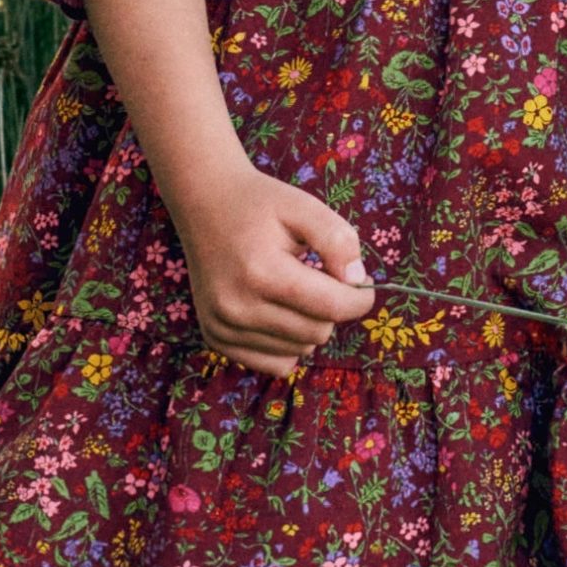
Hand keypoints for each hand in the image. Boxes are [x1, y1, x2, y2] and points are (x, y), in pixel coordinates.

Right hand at [170, 163, 376, 379]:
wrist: (204, 202)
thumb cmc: (259, 203)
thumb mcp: (305, 206)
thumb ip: (338, 240)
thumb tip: (357, 281)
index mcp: (262, 272)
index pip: (333, 307)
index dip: (360, 298)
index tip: (363, 282)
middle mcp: (237, 307)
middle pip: (318, 332)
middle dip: (332, 307)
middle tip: (320, 277)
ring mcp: (222, 326)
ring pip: (299, 350)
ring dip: (309, 324)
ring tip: (295, 290)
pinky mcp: (215, 337)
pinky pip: (274, 364)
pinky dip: (288, 343)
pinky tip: (281, 312)